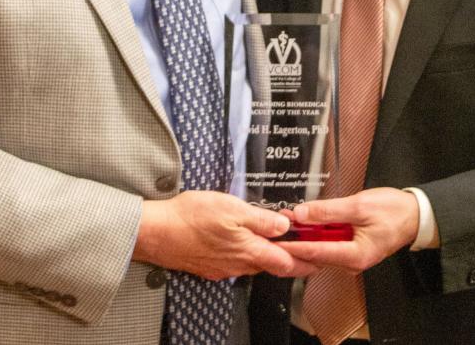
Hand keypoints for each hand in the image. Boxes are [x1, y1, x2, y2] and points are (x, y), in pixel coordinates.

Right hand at [133, 190, 317, 279]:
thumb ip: (260, 219)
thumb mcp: (231, 207)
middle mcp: (238, 264)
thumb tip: (283, 225)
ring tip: (277, 244)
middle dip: (291, 259)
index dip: (306, 260)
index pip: (287, 263)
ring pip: (254, 264)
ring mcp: (223, 267)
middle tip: (305, 252)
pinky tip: (242, 244)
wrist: (155, 232)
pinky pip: (235, 263)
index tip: (319, 257)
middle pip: (272, 266)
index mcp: (249, 250)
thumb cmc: (189, 218)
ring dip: (268, 256)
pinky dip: (246, 255)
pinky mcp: (210, 266)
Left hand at [277, 188, 419, 273]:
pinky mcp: (351, 247)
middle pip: (316, 252)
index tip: (276, 241)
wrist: (415, 214)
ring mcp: (351, 255)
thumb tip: (303, 214)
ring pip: (321, 247)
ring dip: (306, 234)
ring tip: (290, 218)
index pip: (315, 253)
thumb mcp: (359, 206)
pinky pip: (329, 242)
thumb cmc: (394, 211)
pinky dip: (318, 232)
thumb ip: (329, 211)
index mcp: (355, 255)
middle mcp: (351, 261)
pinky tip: (308, 220)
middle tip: (279, 224)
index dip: (293, 246)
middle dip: (296, 238)